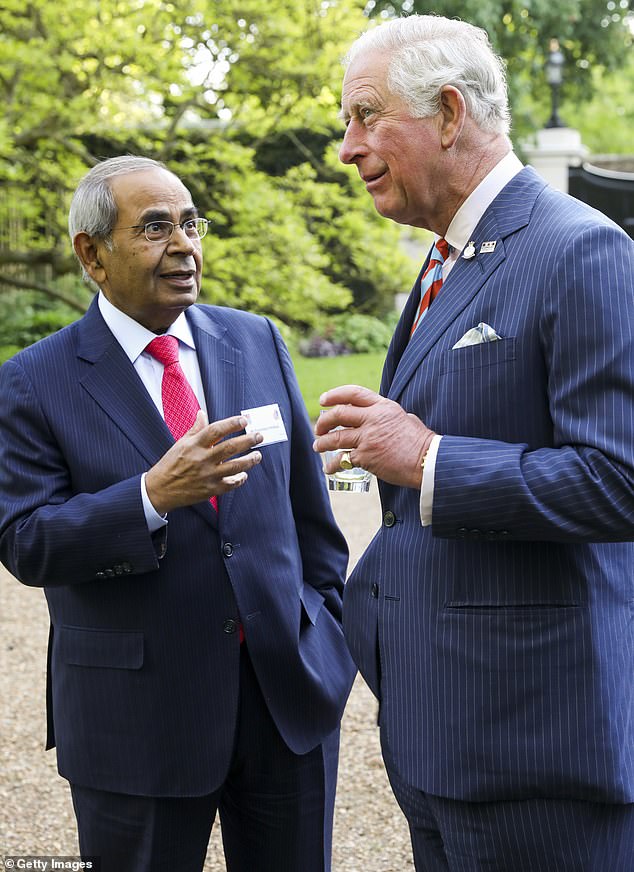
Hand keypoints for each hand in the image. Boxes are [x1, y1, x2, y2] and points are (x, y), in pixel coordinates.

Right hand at [146, 411, 262, 513]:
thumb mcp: (181, 443)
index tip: (244, 420)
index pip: (216, 430)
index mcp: (194, 445)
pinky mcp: (210, 490)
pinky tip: (244, 474)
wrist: (160, 489)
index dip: (232, 423)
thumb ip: (195, 429)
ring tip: (258, 455)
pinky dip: (239, 479)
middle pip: (230, 447)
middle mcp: (202, 459)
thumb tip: (202, 413)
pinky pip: (230, 484)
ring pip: (235, 466)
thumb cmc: (171, 464)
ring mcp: (207, 475)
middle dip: (248, 440)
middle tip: (259, 436)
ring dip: (249, 460)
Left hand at [313, 385, 434, 488]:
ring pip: (336, 437)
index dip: (335, 395)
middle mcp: (373, 419)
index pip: (353, 394)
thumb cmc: (421, 442)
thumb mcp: (405, 419)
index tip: (323, 400)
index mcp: (383, 407)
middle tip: (319, 429)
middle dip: (324, 421)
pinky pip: (342, 459)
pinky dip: (333, 465)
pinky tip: (329, 469)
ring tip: (318, 447)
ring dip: (323, 442)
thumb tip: (380, 419)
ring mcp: (368, 438)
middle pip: (339, 414)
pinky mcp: (366, 457)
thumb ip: (388, 416)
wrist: (427, 461)